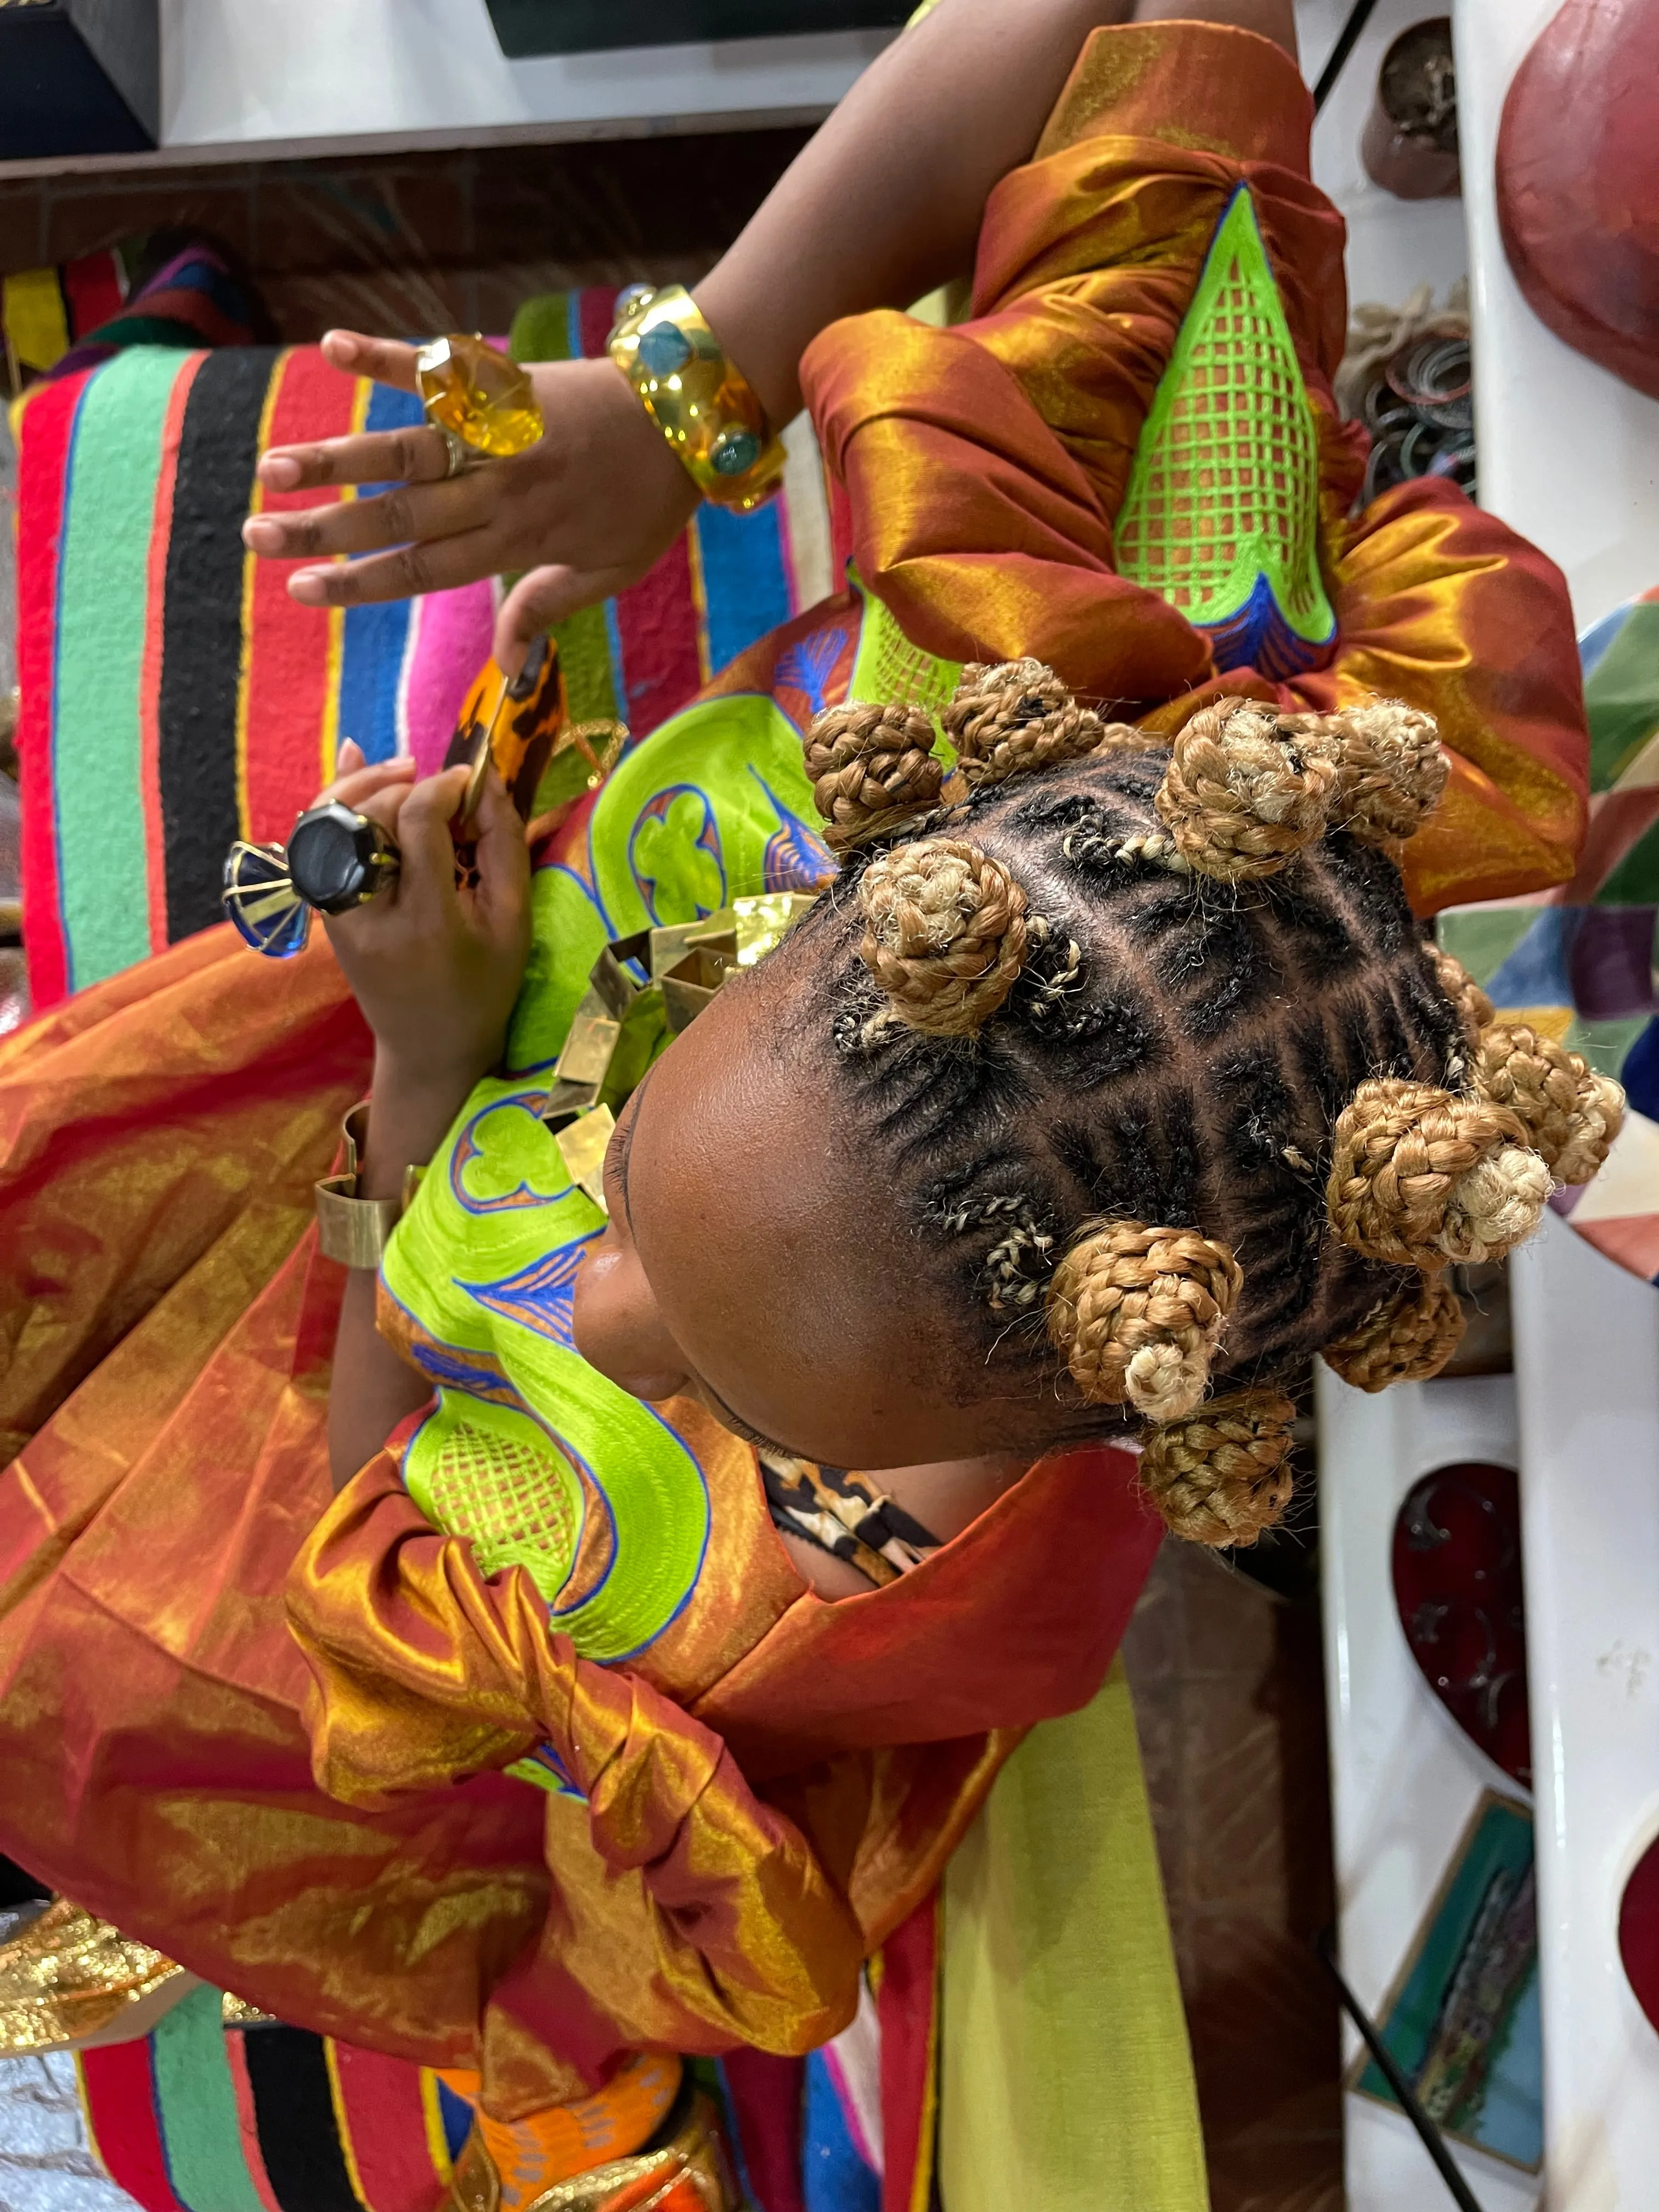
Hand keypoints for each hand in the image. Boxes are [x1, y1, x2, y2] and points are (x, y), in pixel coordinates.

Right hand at [240, 332, 698, 673]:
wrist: (690, 414)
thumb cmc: (651, 499)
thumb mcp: (612, 572)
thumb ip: (547, 609)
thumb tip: (506, 670)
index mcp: (520, 540)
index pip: (425, 569)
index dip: (359, 582)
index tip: (301, 591)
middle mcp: (500, 489)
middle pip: (398, 516)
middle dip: (323, 530)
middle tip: (257, 537)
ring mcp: (500, 433)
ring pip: (405, 451)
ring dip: (334, 458)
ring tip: (273, 468)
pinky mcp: (505, 380)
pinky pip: (441, 369)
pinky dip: (387, 357)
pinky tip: (331, 347)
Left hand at [318, 742, 531, 1102]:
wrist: (428, 1046)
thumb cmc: (484, 987)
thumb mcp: (513, 922)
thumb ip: (502, 845)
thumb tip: (483, 778)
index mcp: (427, 920)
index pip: (418, 823)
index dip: (443, 786)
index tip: (470, 781)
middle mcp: (369, 913)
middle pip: (370, 817)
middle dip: (407, 788)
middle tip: (445, 792)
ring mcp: (336, 912)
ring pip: (330, 823)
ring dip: (367, 786)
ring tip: (407, 772)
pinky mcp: (323, 910)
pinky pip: (317, 841)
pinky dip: (335, 799)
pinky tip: (357, 761)